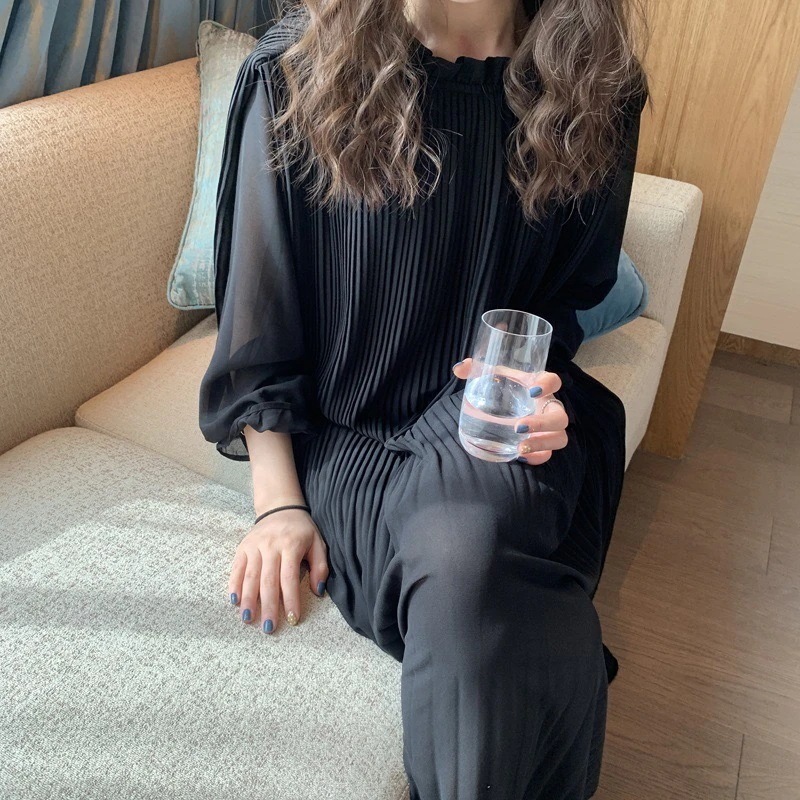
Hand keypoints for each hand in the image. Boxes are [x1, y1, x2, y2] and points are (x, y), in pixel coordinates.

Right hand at [228, 507, 328, 633]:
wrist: (280, 507)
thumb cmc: (301, 530)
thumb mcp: (317, 543)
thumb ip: (320, 566)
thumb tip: (318, 591)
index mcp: (291, 545)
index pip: (289, 577)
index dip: (291, 599)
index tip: (293, 619)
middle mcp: (271, 546)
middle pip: (268, 580)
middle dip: (268, 606)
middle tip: (269, 628)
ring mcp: (254, 546)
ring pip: (250, 576)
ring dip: (249, 599)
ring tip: (248, 619)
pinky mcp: (242, 547)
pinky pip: (237, 568)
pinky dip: (234, 585)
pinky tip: (234, 601)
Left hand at [452, 358, 568, 465]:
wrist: (503, 409)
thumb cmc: (503, 388)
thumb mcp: (493, 377)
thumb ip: (477, 370)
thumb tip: (459, 368)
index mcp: (539, 386)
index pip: (554, 381)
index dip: (548, 385)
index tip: (533, 390)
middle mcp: (548, 407)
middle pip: (560, 417)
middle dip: (543, 423)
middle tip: (519, 426)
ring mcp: (549, 429)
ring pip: (559, 438)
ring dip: (542, 443)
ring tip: (520, 447)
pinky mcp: (543, 445)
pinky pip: (548, 455)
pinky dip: (537, 457)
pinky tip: (520, 457)